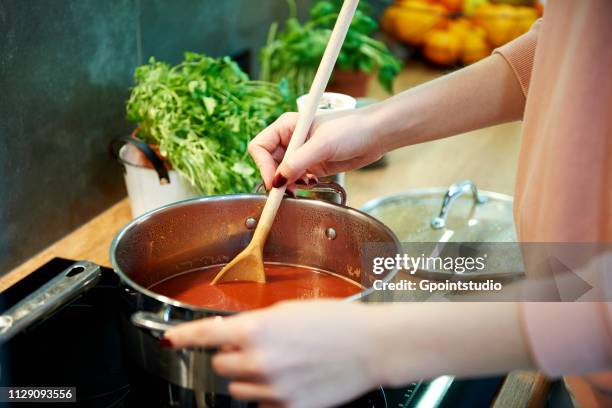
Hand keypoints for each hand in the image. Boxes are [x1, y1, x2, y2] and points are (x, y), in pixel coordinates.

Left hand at [163, 300, 384, 407]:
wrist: (371, 346)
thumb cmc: (336, 322)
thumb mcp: (289, 311)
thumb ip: (255, 324)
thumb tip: (234, 335)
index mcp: (258, 329)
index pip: (206, 335)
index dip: (183, 337)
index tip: (169, 340)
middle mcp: (260, 361)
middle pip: (222, 366)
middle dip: (232, 356)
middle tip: (256, 347)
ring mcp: (274, 389)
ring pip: (238, 389)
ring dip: (249, 377)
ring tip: (278, 363)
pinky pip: (262, 404)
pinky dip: (268, 393)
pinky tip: (290, 379)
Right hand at [248, 110, 383, 189]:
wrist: (376, 135)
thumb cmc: (351, 129)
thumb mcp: (322, 144)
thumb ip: (298, 162)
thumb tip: (277, 180)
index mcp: (287, 126)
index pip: (260, 147)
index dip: (263, 166)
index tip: (274, 182)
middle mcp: (291, 140)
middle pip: (268, 163)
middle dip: (276, 178)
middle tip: (287, 190)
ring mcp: (302, 154)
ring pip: (281, 174)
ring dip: (288, 183)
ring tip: (304, 184)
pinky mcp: (312, 166)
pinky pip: (296, 179)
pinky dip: (299, 185)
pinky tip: (312, 183)